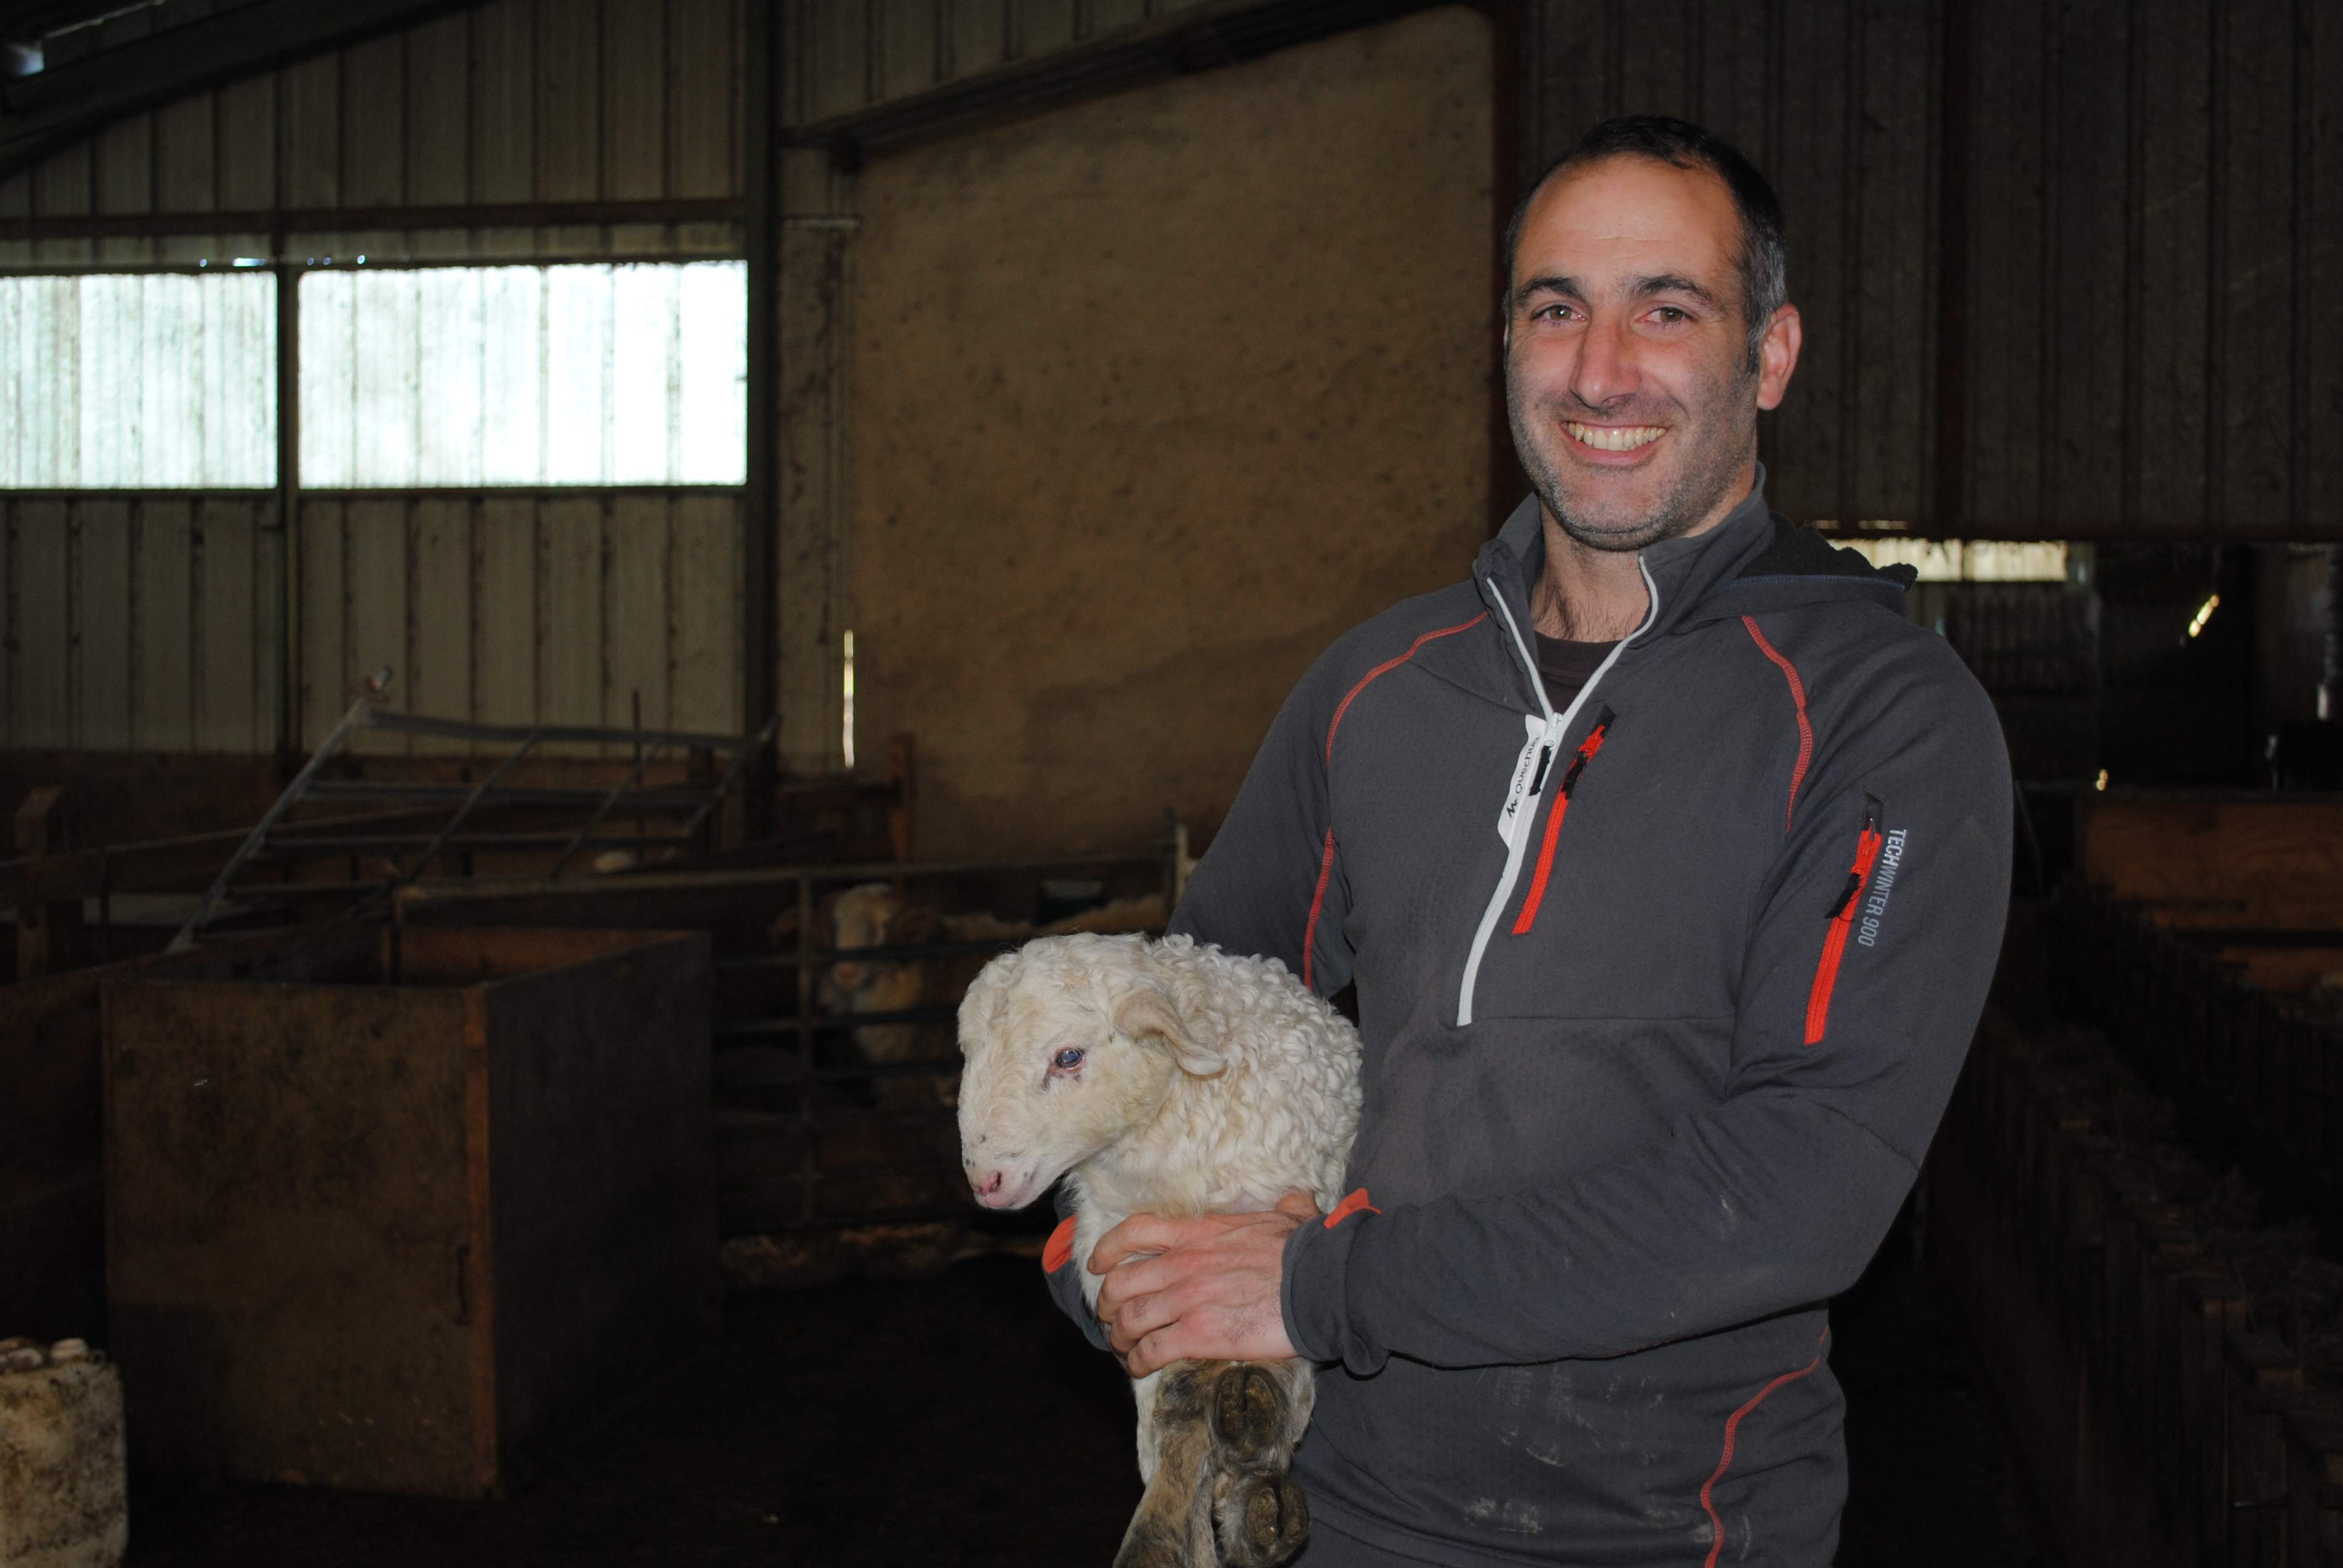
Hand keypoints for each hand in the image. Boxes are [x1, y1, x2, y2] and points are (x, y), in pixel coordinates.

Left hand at [1090, 1191, 1319, 1376]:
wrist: (1321, 1285)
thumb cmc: (1308, 1252)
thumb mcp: (1289, 1218)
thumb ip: (1284, 1209)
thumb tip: (1296, 1202)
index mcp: (1200, 1233)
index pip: (1136, 1232)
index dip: (1107, 1249)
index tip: (1097, 1265)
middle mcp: (1184, 1263)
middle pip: (1120, 1282)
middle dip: (1107, 1304)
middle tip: (1110, 1318)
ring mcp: (1188, 1300)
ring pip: (1129, 1320)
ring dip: (1119, 1337)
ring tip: (1123, 1348)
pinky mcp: (1199, 1335)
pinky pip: (1152, 1351)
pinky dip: (1139, 1361)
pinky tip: (1140, 1367)